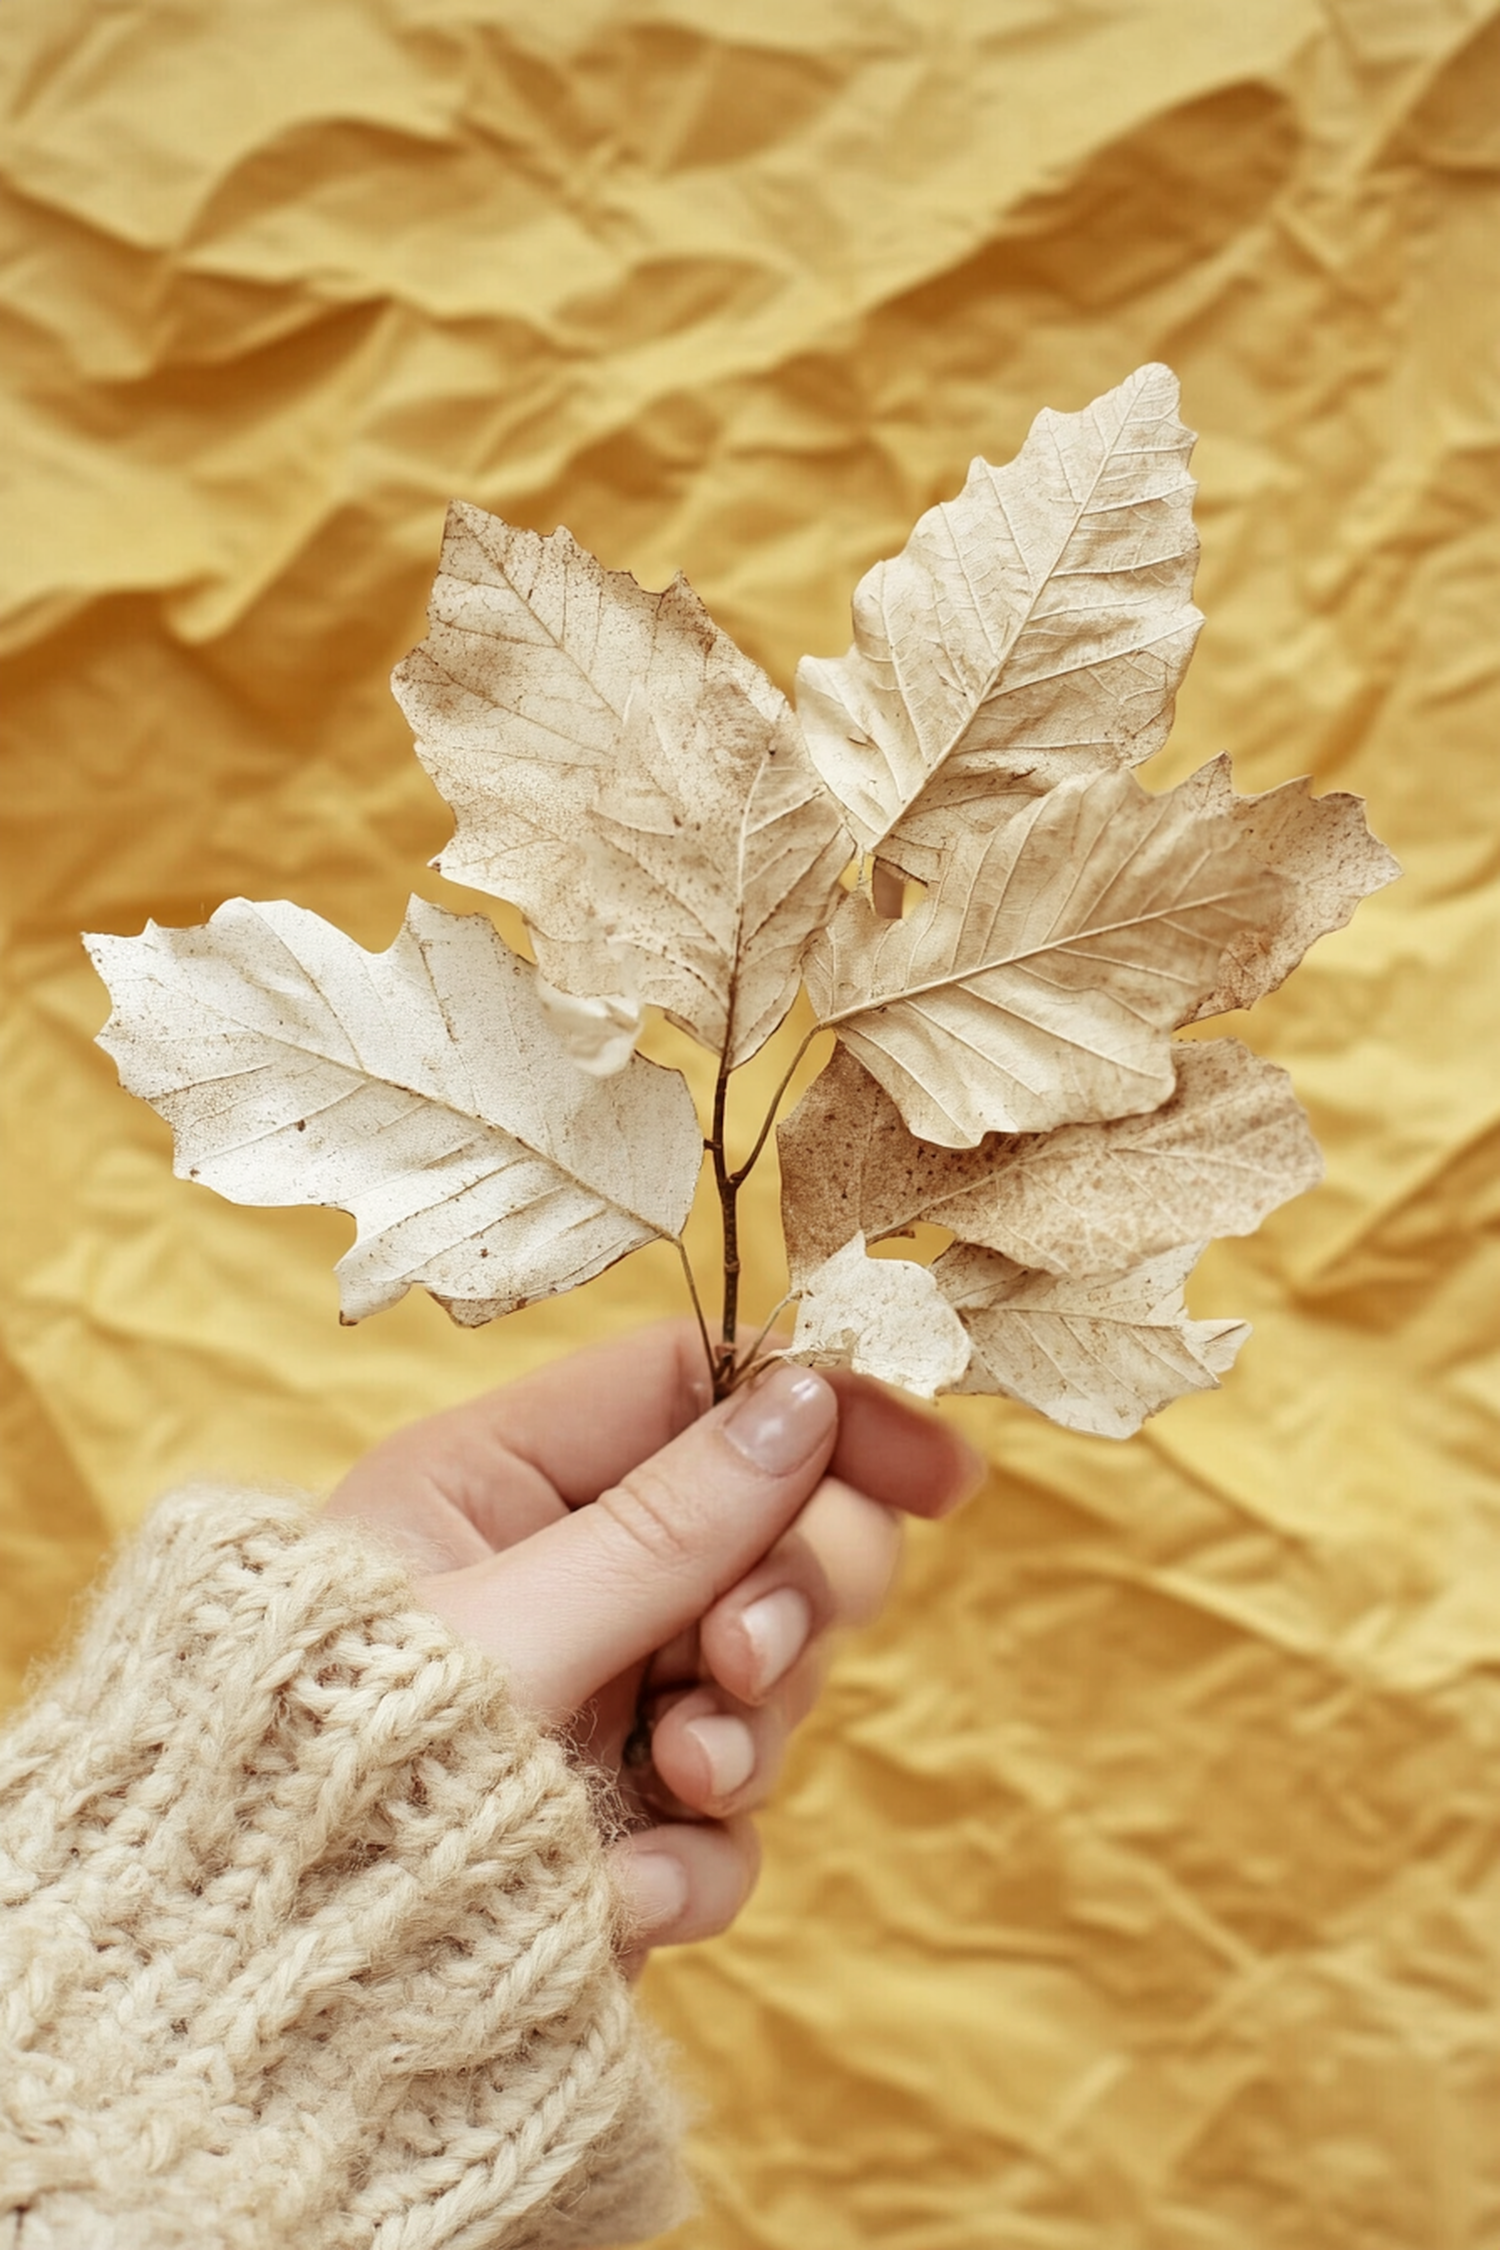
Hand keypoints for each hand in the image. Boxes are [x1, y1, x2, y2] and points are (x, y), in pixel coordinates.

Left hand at [327, 1323, 982, 1967]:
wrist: (261, 2011)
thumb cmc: (326, 1781)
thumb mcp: (504, 1630)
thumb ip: (666, 1525)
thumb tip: (806, 1400)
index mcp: (499, 1481)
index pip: (699, 1389)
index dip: (825, 1413)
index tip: (940, 1472)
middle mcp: (558, 1576)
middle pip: (765, 1528)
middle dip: (786, 1596)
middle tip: (735, 1661)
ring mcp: (593, 1699)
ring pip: (764, 1674)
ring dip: (743, 1733)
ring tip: (672, 1784)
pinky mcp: (612, 1821)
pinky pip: (725, 1814)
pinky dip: (694, 1857)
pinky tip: (620, 1894)